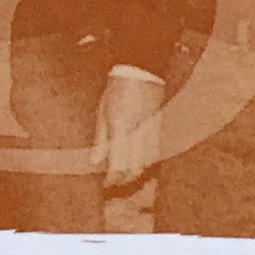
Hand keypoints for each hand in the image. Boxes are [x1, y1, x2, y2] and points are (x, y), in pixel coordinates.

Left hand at [96, 67, 166, 192]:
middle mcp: (137, 130)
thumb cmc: (116, 88)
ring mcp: (151, 128)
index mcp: (120, 126)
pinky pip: (155, 149)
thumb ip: (100, 138)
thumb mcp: (102, 110)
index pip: (119, 163)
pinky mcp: (159, 125)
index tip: (107, 186)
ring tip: (128, 180)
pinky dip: (148, 161)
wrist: (141, 68)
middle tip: (117, 186)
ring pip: (148, 161)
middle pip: (135, 167)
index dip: (113, 179)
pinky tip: (142, 165)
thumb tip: (95, 161)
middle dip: (126, 181)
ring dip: (138, 173)